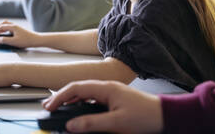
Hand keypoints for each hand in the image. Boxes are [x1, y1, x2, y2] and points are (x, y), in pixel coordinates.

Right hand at [0, 21, 40, 47]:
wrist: (36, 40)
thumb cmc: (26, 40)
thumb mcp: (14, 42)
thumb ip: (5, 40)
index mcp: (13, 27)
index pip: (1, 27)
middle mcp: (14, 25)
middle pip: (4, 23)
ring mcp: (17, 27)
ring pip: (7, 24)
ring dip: (2, 27)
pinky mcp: (19, 30)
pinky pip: (10, 27)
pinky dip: (6, 29)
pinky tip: (6, 34)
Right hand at [42, 80, 163, 133]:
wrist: (165, 116)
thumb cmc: (146, 117)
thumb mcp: (116, 123)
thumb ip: (92, 123)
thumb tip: (72, 125)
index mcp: (106, 88)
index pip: (76, 88)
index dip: (60, 97)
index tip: (49, 106)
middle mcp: (107, 87)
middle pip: (78, 89)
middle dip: (62, 97)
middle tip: (49, 107)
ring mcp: (111, 93)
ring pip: (85, 94)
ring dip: (71, 101)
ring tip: (60, 109)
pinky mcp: (115, 100)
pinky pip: (93, 100)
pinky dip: (82, 105)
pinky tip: (78, 112)